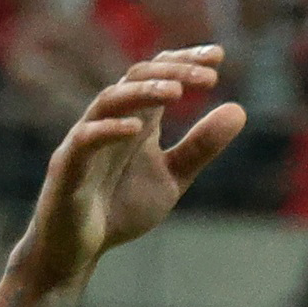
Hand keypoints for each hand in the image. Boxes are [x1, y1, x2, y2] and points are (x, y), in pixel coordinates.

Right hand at [20, 47, 243, 282]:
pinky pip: (85, 140)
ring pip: (110, 100)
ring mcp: (87, 140)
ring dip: (142, 92)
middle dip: (172, 72)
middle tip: (209, 77)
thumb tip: (240, 110)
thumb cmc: (120, 208)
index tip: (219, 55)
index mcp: (137, 119)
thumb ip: (200, 147)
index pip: (158, 75)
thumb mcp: (172, 177)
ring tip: (176, 92)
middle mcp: (111, 120)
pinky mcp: (67, 167)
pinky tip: (136, 128)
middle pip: (137, 77)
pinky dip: (109, 130)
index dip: (185, 60)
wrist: (78, 251)